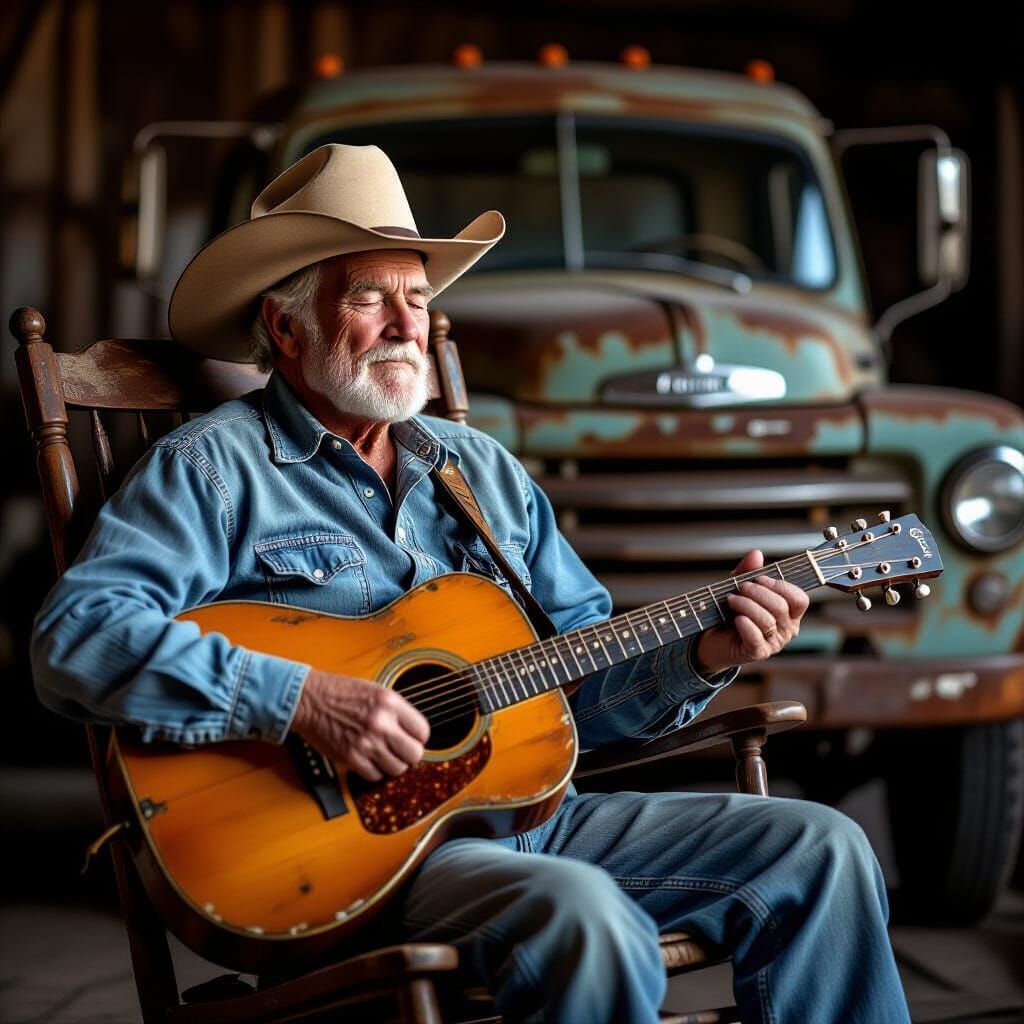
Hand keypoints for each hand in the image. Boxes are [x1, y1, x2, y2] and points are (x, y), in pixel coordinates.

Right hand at [291, 669, 430, 781]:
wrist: (310, 699)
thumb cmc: (341, 692)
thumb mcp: (376, 691)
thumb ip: (397, 711)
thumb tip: (414, 733)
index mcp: (390, 703)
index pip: (422, 731)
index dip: (419, 738)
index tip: (413, 739)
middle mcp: (381, 723)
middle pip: (414, 754)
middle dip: (410, 755)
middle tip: (402, 752)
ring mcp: (366, 742)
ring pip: (397, 769)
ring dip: (392, 765)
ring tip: (384, 756)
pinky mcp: (351, 757)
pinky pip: (374, 776)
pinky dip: (374, 772)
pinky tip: (369, 760)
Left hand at [693, 550, 808, 676]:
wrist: (712, 638)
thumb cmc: (730, 611)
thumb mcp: (739, 587)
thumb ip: (748, 571)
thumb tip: (756, 554)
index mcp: (789, 613)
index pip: (800, 599)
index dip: (782, 586)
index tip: (760, 578)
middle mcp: (786, 629)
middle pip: (781, 607)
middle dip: (758, 592)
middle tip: (740, 587)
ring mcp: (774, 643)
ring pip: (767, 620)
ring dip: (746, 605)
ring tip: (731, 599)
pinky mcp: (758, 653)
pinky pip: (756, 638)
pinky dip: (745, 625)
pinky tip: (736, 618)